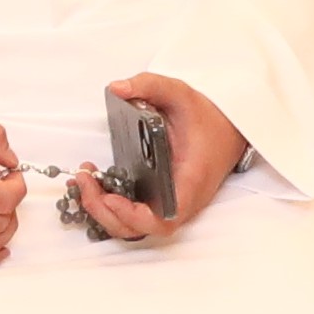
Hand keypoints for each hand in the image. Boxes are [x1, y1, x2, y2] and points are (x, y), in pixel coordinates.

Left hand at [66, 72, 242, 240]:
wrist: (227, 127)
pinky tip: (97, 185)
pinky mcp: (162, 200)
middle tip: (86, 183)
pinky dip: (111, 207)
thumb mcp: (180, 93)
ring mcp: (172, 203)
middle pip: (142, 228)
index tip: (111, 198)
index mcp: (190, 180)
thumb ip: (150, 85)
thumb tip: (117, 88)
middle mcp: (182, 199)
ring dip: (104, 212)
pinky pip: (134, 216)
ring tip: (86, 182)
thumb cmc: (208, 117)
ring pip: (135, 226)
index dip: (135, 217)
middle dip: (106, 212)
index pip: (165, 219)